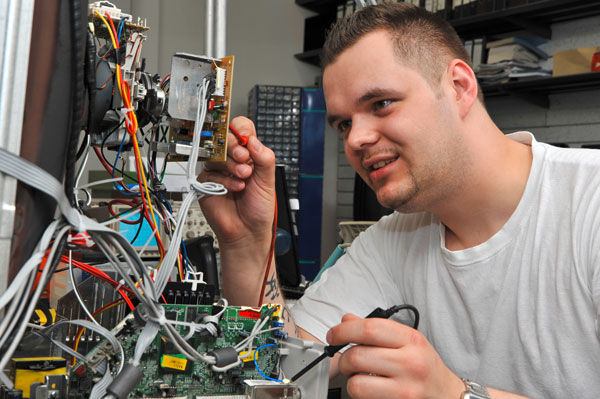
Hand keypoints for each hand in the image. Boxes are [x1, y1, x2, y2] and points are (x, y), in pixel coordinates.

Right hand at [198, 116, 275, 248]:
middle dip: (235, 147)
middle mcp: (232, 160)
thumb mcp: (268, 181)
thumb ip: (264, 158)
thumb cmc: (258, 208)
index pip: (241, 130)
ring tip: (244, 178)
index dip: (241, 130)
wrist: (248, 231)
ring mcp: (219, 170)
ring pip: (217, 155)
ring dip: (232, 165)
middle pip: (225, 138)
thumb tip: (253, 140)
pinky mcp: (207, 182)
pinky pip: (209, 172)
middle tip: (245, 159)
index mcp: (249, 155)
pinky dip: (224, 179)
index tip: (246, 140)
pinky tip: (235, 187)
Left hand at [327, 314, 463, 398]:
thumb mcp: (408, 342)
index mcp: (411, 340)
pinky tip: (370, 390)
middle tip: (345, 360)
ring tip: (359, 377)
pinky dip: (360, 394)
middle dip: (342, 358)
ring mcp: (406, 389)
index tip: (334, 335)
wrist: (448, 395)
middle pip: (357, 356)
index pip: (369, 329)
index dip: (343, 331)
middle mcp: (411, 363)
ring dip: (351, 380)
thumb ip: (378, 331)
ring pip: (356, 383)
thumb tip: (347, 321)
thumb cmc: (425, 367)